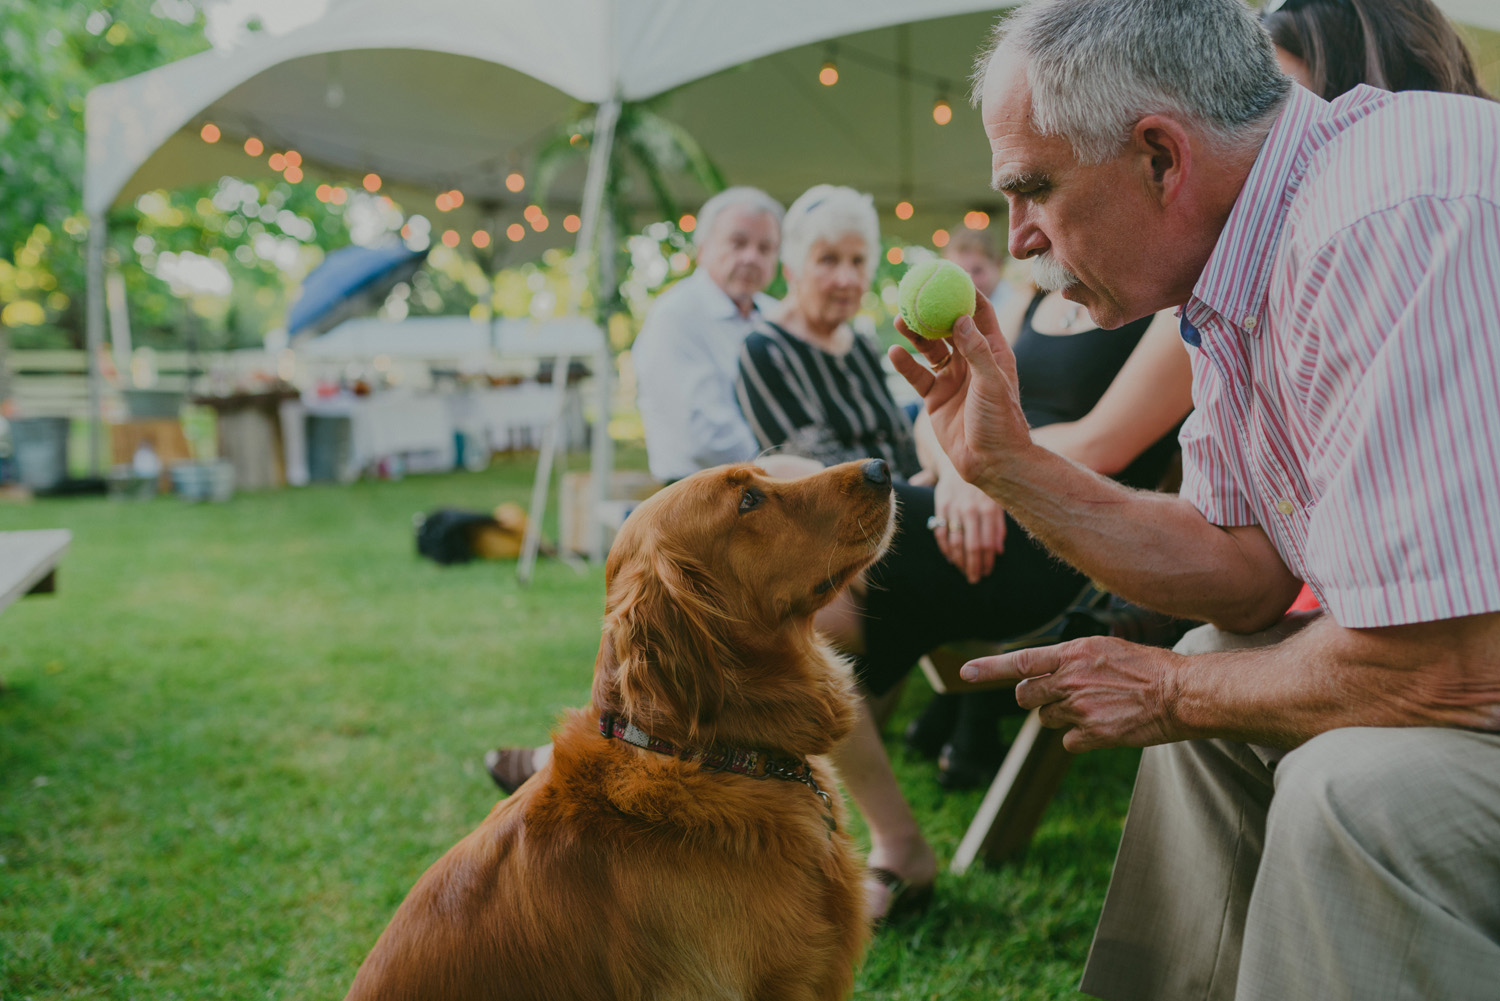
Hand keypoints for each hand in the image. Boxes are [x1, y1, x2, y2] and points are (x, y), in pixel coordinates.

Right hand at [887, 293, 1033, 491]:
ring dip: (915, 334)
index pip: (979, 313)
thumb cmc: (1001, 422)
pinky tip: (893, 353)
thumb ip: (976, 351)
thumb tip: (960, 318)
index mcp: (992, 352)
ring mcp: (952, 379)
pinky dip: (904, 364)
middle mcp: (971, 362)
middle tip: (915, 292)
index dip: (965, 292)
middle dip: (933, 308)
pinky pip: (916, 375)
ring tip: (900, 320)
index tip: (949, 274)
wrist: (991, 463)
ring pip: (929, 348)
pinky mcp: (935, 398)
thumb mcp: (992, 383)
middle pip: (949, 326)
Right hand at [932, 475, 1006, 583]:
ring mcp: (954, 508)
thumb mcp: (998, 504)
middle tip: (975, 579)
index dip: (987, 561)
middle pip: (971, 546)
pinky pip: (940, 532)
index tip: (987, 573)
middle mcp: (971, 509)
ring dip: (959, 561)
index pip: (988, 544)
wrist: (963, 464)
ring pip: (955, 542)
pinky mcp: (940, 505)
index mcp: (989, 509)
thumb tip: (998, 552)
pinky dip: (945, 548)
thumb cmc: (985, 489)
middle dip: (973, 566)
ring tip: (964, 571)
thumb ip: (999, 527)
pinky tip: (950, 557)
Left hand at [960, 636, 1185, 750]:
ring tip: (1094, 708)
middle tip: (1059, 697)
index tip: (965, 672)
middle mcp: (1071, 679)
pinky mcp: (1093, 734)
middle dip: (1034, 699)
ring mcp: (1081, 707)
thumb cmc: (1148, 668)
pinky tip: (1103, 727)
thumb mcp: (1106, 648)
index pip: (1020, 660)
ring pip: (1046, 719)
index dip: (989, 668)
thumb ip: (1072, 659)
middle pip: (1026, 696)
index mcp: (1073, 653)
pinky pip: (1067, 741)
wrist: (1180, 693)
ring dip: (1061, 717)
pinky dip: (1079, 739)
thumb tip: (1048, 671)